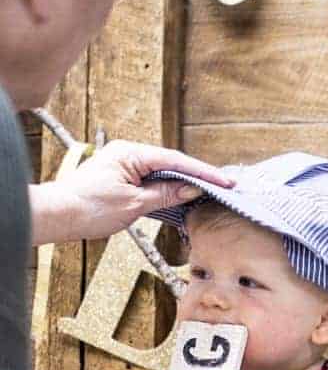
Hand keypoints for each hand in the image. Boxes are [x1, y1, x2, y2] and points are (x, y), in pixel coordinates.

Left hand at [29, 139, 233, 245]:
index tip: (225, 181)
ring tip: (211, 191)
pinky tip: (185, 195)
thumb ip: (165, 194)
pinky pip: (153, 180)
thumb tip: (192, 190)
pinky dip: (170, 188)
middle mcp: (128, 153)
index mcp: (130, 153)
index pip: (175, 161)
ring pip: (164, 172)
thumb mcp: (134, 203)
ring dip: (185, 182)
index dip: (203, 172)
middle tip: (225, 185)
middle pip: (172, 164)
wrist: (59, 216)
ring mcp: (125, 165)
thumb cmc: (89, 208)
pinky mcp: (123, 177)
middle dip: (198, 176)